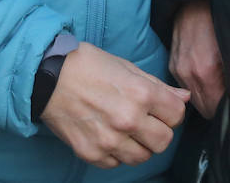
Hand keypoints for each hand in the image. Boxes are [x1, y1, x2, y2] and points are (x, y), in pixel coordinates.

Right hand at [41, 42, 189, 168]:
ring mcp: (109, 140)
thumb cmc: (87, 65)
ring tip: (125, 129)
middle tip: (145, 121)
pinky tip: (107, 135)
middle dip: (159, 131)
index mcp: (140, 94)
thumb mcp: (125, 66)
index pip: (177, 116)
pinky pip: (117, 163)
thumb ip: (157, 86)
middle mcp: (127, 120)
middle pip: (164, 141)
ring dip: (138, 145)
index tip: (161, 108)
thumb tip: (183, 98)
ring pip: (142, 157)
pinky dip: (116, 153)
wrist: (46, 76)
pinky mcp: (91, 153)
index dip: (170, 111)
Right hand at [170, 0, 223, 117]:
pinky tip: (206, 77)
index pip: (214, 109)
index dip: (227, 110)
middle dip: (215, 106)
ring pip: (193, 98)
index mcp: (205, 71)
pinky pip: (185, 86)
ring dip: (205, 97)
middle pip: (203, 107)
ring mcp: (177, 68)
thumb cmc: (221, 21)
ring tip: (219, 87)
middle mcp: (187, 73)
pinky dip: (196, 86)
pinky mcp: (172, 63)